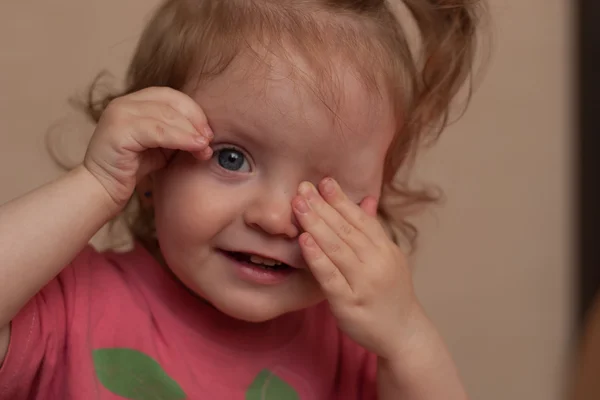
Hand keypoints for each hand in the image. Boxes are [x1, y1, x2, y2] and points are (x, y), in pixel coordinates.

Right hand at [83, 87, 213, 208]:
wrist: (102, 190)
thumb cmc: (132, 170)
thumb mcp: (161, 147)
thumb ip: (178, 135)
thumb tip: (207, 135)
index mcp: (134, 102)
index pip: (171, 96)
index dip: (194, 111)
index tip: (208, 132)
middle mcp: (124, 103)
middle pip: (170, 101)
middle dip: (195, 119)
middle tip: (209, 139)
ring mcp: (119, 114)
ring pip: (166, 115)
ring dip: (190, 130)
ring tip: (205, 146)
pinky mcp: (118, 131)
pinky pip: (157, 131)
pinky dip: (180, 138)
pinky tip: (194, 147)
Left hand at [292, 178, 421, 358]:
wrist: (404, 334)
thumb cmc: (391, 294)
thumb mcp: (388, 258)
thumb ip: (373, 231)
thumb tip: (365, 200)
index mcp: (385, 249)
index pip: (361, 219)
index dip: (341, 199)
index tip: (324, 181)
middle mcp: (377, 263)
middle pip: (346, 230)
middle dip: (323, 206)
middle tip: (303, 187)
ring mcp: (363, 283)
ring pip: (337, 249)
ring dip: (316, 224)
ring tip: (299, 206)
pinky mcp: (349, 303)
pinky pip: (330, 277)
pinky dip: (317, 257)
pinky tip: (304, 241)